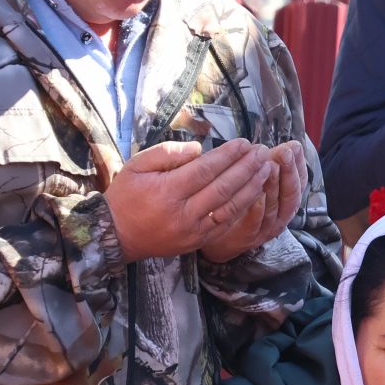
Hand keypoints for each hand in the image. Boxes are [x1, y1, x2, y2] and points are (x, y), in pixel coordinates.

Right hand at [104, 139, 272, 261]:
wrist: (116, 236)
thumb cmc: (126, 196)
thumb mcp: (136, 166)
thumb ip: (167, 153)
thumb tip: (200, 149)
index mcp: (167, 191)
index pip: (205, 170)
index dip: (228, 156)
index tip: (244, 143)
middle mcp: (183, 213)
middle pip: (223, 188)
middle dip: (246, 168)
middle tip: (263, 152)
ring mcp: (193, 230)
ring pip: (230, 207)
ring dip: (252, 187)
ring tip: (267, 169)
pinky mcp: (198, 241)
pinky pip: (226, 223)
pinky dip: (243, 207)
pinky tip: (256, 192)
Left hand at [199, 141, 307, 262]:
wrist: (217, 234)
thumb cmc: (239, 201)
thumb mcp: (258, 180)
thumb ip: (272, 165)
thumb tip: (292, 144)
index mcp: (286, 201)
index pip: (300, 182)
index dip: (298, 165)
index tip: (294, 146)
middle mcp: (281, 216)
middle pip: (291, 195)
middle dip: (289, 173)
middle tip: (284, 153)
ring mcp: (265, 229)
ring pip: (275, 209)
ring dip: (274, 187)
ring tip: (271, 167)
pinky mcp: (247, 238)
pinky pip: (255, 224)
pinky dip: (257, 209)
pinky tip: (255, 194)